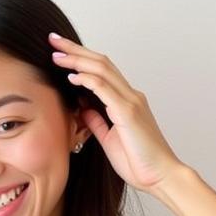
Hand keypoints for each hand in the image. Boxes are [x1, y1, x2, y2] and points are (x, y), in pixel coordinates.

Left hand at [49, 33, 181, 192]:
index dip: (81, 57)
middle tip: (54, 39)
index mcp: (126, 101)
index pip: (101, 70)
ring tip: (57, 54)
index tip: (60, 51)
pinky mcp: (128, 112)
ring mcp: (131, 101)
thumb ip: (96, 120)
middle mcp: (130, 95)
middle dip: (76, 49)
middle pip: (100, 62)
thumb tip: (81, 106)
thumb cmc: (138, 162)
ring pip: (102, 69)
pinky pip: (105, 89)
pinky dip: (87, 79)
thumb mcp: (108, 138)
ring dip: (78, 59)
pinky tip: (72, 76)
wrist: (161, 177)